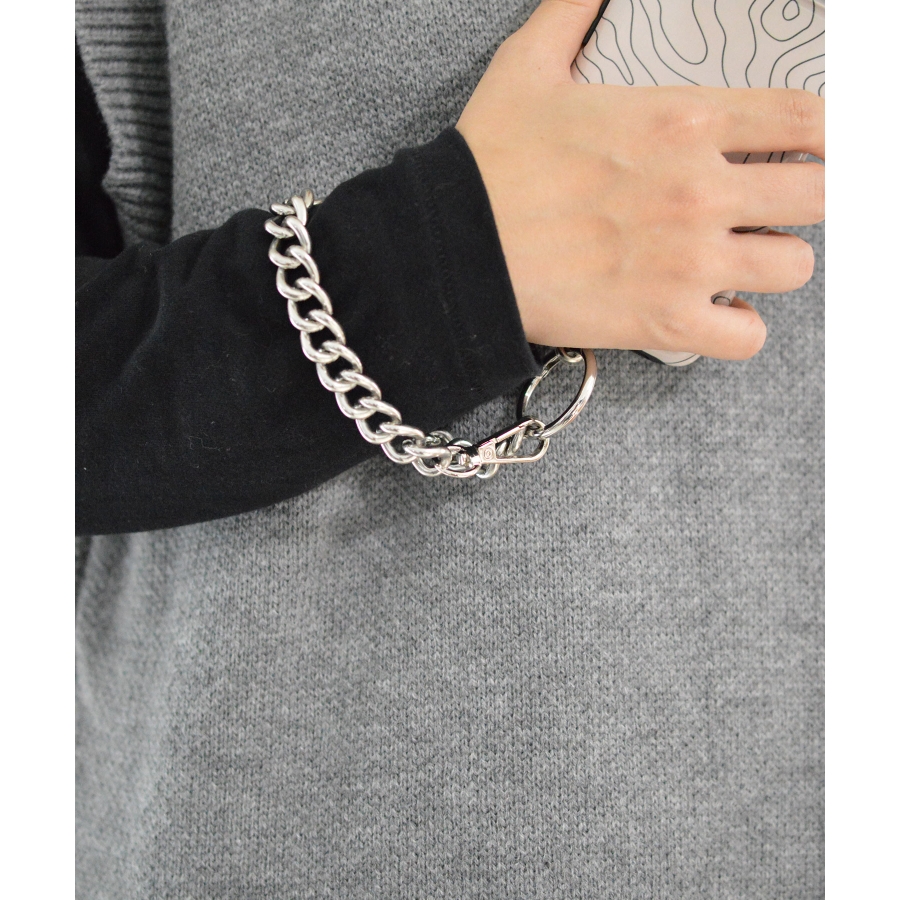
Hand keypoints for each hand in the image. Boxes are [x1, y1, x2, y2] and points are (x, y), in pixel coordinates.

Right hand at [456, 0, 824, 358]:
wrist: (454, 252)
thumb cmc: (488, 166)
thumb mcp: (527, 66)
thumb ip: (572, 10)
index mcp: (681, 119)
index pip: (808, 119)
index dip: (827, 134)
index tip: (814, 148)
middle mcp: (699, 189)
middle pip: (820, 195)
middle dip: (806, 199)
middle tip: (771, 207)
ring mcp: (687, 261)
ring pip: (794, 267)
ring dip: (774, 263)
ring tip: (740, 261)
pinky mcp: (664, 321)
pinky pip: (747, 337)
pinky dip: (738, 329)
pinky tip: (713, 313)